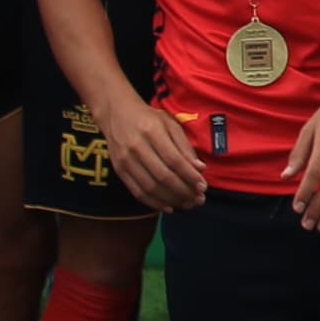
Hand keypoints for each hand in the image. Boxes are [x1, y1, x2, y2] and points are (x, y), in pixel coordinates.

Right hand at [101, 95, 208, 209]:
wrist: (116, 114)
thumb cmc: (148, 118)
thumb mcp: (170, 124)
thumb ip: (184, 146)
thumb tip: (200, 168)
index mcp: (152, 132)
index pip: (174, 160)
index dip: (190, 176)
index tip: (203, 186)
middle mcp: (136, 147)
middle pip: (162, 176)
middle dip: (183, 191)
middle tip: (198, 199)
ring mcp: (125, 160)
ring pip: (150, 187)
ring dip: (171, 200)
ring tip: (187, 204)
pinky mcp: (119, 170)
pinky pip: (137, 191)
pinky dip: (153, 202)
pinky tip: (168, 206)